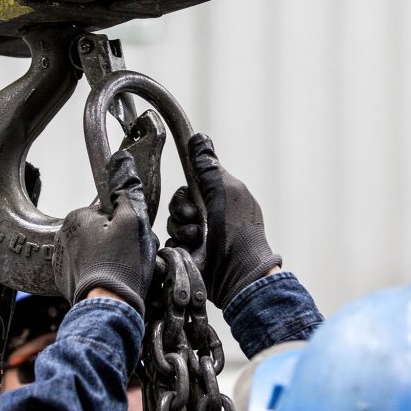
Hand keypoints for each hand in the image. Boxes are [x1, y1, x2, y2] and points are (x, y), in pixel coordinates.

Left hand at [52, 151, 156, 315]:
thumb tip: (121, 161)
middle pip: (100, 231)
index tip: (129, 239)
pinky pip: (86, 269)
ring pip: (94, 250)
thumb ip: (127, 190)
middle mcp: (62, 235)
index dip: (124, 224)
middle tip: (127, 257)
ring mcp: (61, 259)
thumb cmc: (122, 265)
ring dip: (108, 258)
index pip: (107, 213)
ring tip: (119, 271)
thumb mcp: (133, 221)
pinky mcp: (64, 279)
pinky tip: (108, 281)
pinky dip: (98, 273)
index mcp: (77, 217)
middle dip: (115, 242)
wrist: (109, 307)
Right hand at [166, 133, 279, 308]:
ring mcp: (197, 239)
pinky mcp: (187, 256)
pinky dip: (180, 245)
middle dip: (183, 210)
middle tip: (195, 219)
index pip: (191, 186)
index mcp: (220, 201)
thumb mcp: (227, 191)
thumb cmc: (240, 230)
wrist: (237, 272)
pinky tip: (192, 250)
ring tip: (197, 239)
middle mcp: (208, 218)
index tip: (191, 195)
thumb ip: (209, 167)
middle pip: (178, 204)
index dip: (188, 191)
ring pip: (172, 224)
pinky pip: (170, 243)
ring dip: (183, 229)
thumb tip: (198, 138)